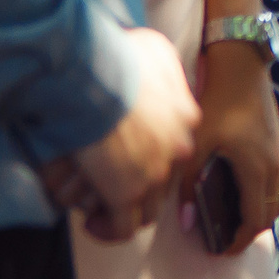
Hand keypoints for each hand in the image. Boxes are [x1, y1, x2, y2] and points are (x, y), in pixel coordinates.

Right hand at [69, 26, 200, 241]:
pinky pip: (123, 228)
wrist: (95, 74)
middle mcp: (178, 148)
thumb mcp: (153, 48)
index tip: (132, 155)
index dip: (154, 154)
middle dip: (140, 186)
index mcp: (186, 117)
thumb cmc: (118, 55)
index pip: (177, 147)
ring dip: (125, 211)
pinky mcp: (126, 193)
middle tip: (113, 184)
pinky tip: (92, 224)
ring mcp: (154, 173)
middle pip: (165, 181)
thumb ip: (161, 67)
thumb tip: (153, 72)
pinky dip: (107, 230)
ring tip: (102, 208)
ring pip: (148, 209)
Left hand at [191, 40, 278, 253]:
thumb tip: (185, 222)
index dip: (239, 241)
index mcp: (258, 169)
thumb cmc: (218, 100)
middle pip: (270, 214)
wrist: (242, 64)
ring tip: (230, 220)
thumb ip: (189, 185)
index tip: (219, 250)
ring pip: (276, 199)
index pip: (255, 221)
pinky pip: (277, 183)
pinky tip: (240, 193)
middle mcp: (276, 166)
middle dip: (249, 232)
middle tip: (222, 239)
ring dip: (258, 214)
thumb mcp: (196, 144)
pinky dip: (263, 197)